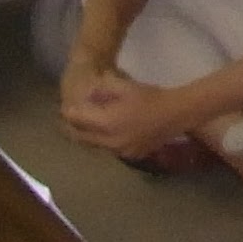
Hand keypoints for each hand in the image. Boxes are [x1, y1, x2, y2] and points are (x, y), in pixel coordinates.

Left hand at [58, 65, 185, 156]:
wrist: (177, 114)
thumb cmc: (150, 96)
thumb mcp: (124, 85)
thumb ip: (101, 88)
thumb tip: (86, 94)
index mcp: (107, 123)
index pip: (77, 120)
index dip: (68, 112)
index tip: (65, 106)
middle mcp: (111, 142)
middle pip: (81, 137)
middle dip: (73, 127)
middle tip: (69, 118)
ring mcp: (121, 152)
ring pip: (94, 146)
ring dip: (87, 136)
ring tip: (86, 124)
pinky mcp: (131, 156)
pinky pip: (109, 150)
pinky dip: (103, 142)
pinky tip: (107, 132)